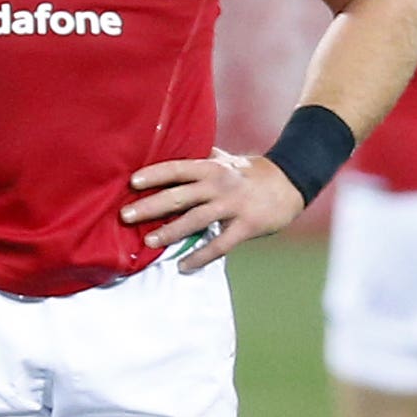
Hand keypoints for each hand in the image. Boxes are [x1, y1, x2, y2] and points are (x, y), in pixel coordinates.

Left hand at [121, 148, 304, 272]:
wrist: (291, 182)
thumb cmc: (252, 172)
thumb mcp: (227, 160)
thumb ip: (202, 158)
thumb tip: (173, 149)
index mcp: (213, 167)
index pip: (178, 168)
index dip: (155, 174)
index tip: (132, 182)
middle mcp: (220, 184)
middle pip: (180, 195)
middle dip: (151, 206)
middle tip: (125, 215)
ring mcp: (233, 206)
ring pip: (196, 220)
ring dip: (170, 232)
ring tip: (149, 242)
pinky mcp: (246, 226)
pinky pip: (219, 245)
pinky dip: (200, 257)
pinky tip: (183, 266)